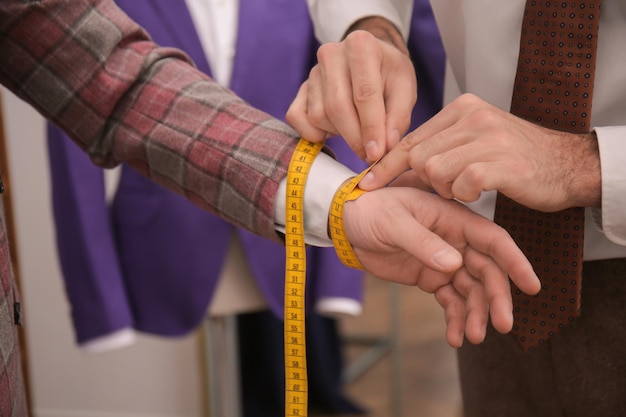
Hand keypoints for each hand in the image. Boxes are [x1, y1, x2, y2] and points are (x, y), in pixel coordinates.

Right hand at [286, 20, 416, 162]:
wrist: (368, 59)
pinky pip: (298, 119)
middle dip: (354, 138)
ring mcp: (312, 71)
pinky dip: (314, 133)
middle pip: (337, 107)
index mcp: (361, 45)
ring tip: (358, 129)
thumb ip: (399, 117)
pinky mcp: (300, 89)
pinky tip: (334, 130)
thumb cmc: (388, 73)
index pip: (364, 94)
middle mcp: (331, 53)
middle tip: (369, 155)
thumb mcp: (405, 87)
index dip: (371, 128)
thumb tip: (385, 146)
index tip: (376, 154)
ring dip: (340, 133)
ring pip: (319, 116)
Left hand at [342, 186, 540, 346]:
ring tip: (473, 337)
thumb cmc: (371, 211)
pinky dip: (455, 318)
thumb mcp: (394, 222)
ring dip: (475, 314)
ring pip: (471, 290)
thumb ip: (423, 243)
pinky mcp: (431, 277)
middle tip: (501, 326)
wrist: (348, 224)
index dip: (515, 262)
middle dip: (496, 299)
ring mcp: (445, 260)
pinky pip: (450, 300)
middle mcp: (456, 240)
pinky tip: (454, 338)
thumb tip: (455, 265)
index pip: (493, 240)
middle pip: (487, 272)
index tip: (532, 287)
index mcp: (453, 219)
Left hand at [359, 94, 601, 210]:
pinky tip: (480, 192)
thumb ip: (442, 144)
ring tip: (467, 188)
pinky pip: (462, 184)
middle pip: (418, 158)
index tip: (366, 185)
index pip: (411, 139)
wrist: (566, 165)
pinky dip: (465, 194)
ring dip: (446, 189)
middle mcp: (473, 116)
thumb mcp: (475, 139)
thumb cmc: (514, 158)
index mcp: (461, 109)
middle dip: (426, 181)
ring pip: (435, 171)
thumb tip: (398, 163)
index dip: (385, 165)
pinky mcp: (502, 163)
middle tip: (449, 187)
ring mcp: (488, 137)